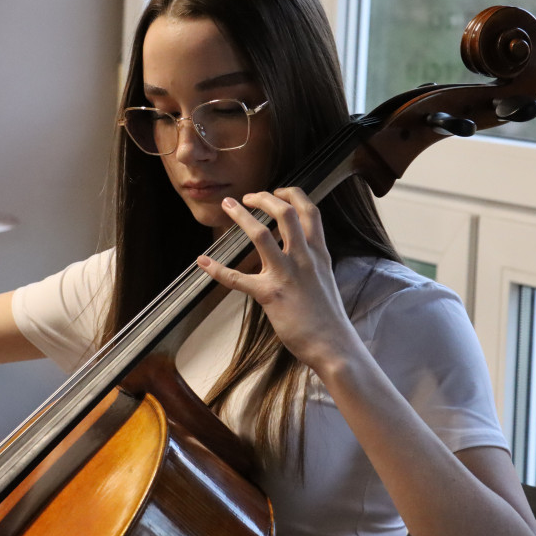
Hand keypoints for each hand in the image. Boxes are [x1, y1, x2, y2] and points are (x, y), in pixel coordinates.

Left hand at [196, 188, 361, 374]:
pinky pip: (237, 279)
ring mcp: (287, 275)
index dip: (292, 194)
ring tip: (228, 206)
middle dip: (264, 198)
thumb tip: (300, 250)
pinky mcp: (270, 295)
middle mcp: (304, 258)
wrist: (334, 345)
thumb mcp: (326, 279)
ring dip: (242, 216)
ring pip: (261, 234)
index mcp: (319, 253)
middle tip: (248, 196)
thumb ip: (312, 261)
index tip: (278, 190)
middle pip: (285, 213)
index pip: (310, 211)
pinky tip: (202, 261)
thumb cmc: (328, 317)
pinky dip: (217, 269)